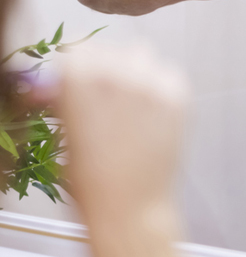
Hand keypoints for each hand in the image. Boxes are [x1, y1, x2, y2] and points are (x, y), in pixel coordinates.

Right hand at [43, 44, 188, 234]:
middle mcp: (115, 73)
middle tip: (104, 94)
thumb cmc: (89, 178)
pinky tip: (152, 110)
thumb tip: (55, 82)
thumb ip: (64, 98)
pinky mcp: (178, 96)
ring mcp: (151, 83)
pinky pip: (169, 73)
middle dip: (104, 67)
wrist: (129, 207)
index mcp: (77, 79)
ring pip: (141, 55)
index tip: (76, 78)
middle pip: (109, 49)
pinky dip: (161, 84)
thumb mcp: (65, 130)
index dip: (76, 65)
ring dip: (134, 70)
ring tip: (130, 100)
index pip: (77, 49)